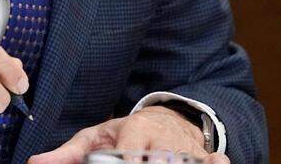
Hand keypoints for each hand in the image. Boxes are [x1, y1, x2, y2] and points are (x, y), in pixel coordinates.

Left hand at [28, 106, 227, 163]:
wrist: (169, 120)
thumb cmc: (127, 133)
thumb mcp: (97, 137)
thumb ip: (68, 154)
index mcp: (136, 129)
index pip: (133, 147)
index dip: (129, 157)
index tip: (127, 161)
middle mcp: (163, 141)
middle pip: (157, 160)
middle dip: (149, 163)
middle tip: (139, 163)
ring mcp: (185, 152)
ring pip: (181, 162)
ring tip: (162, 162)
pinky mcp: (202, 159)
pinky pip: (212, 163)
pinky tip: (210, 163)